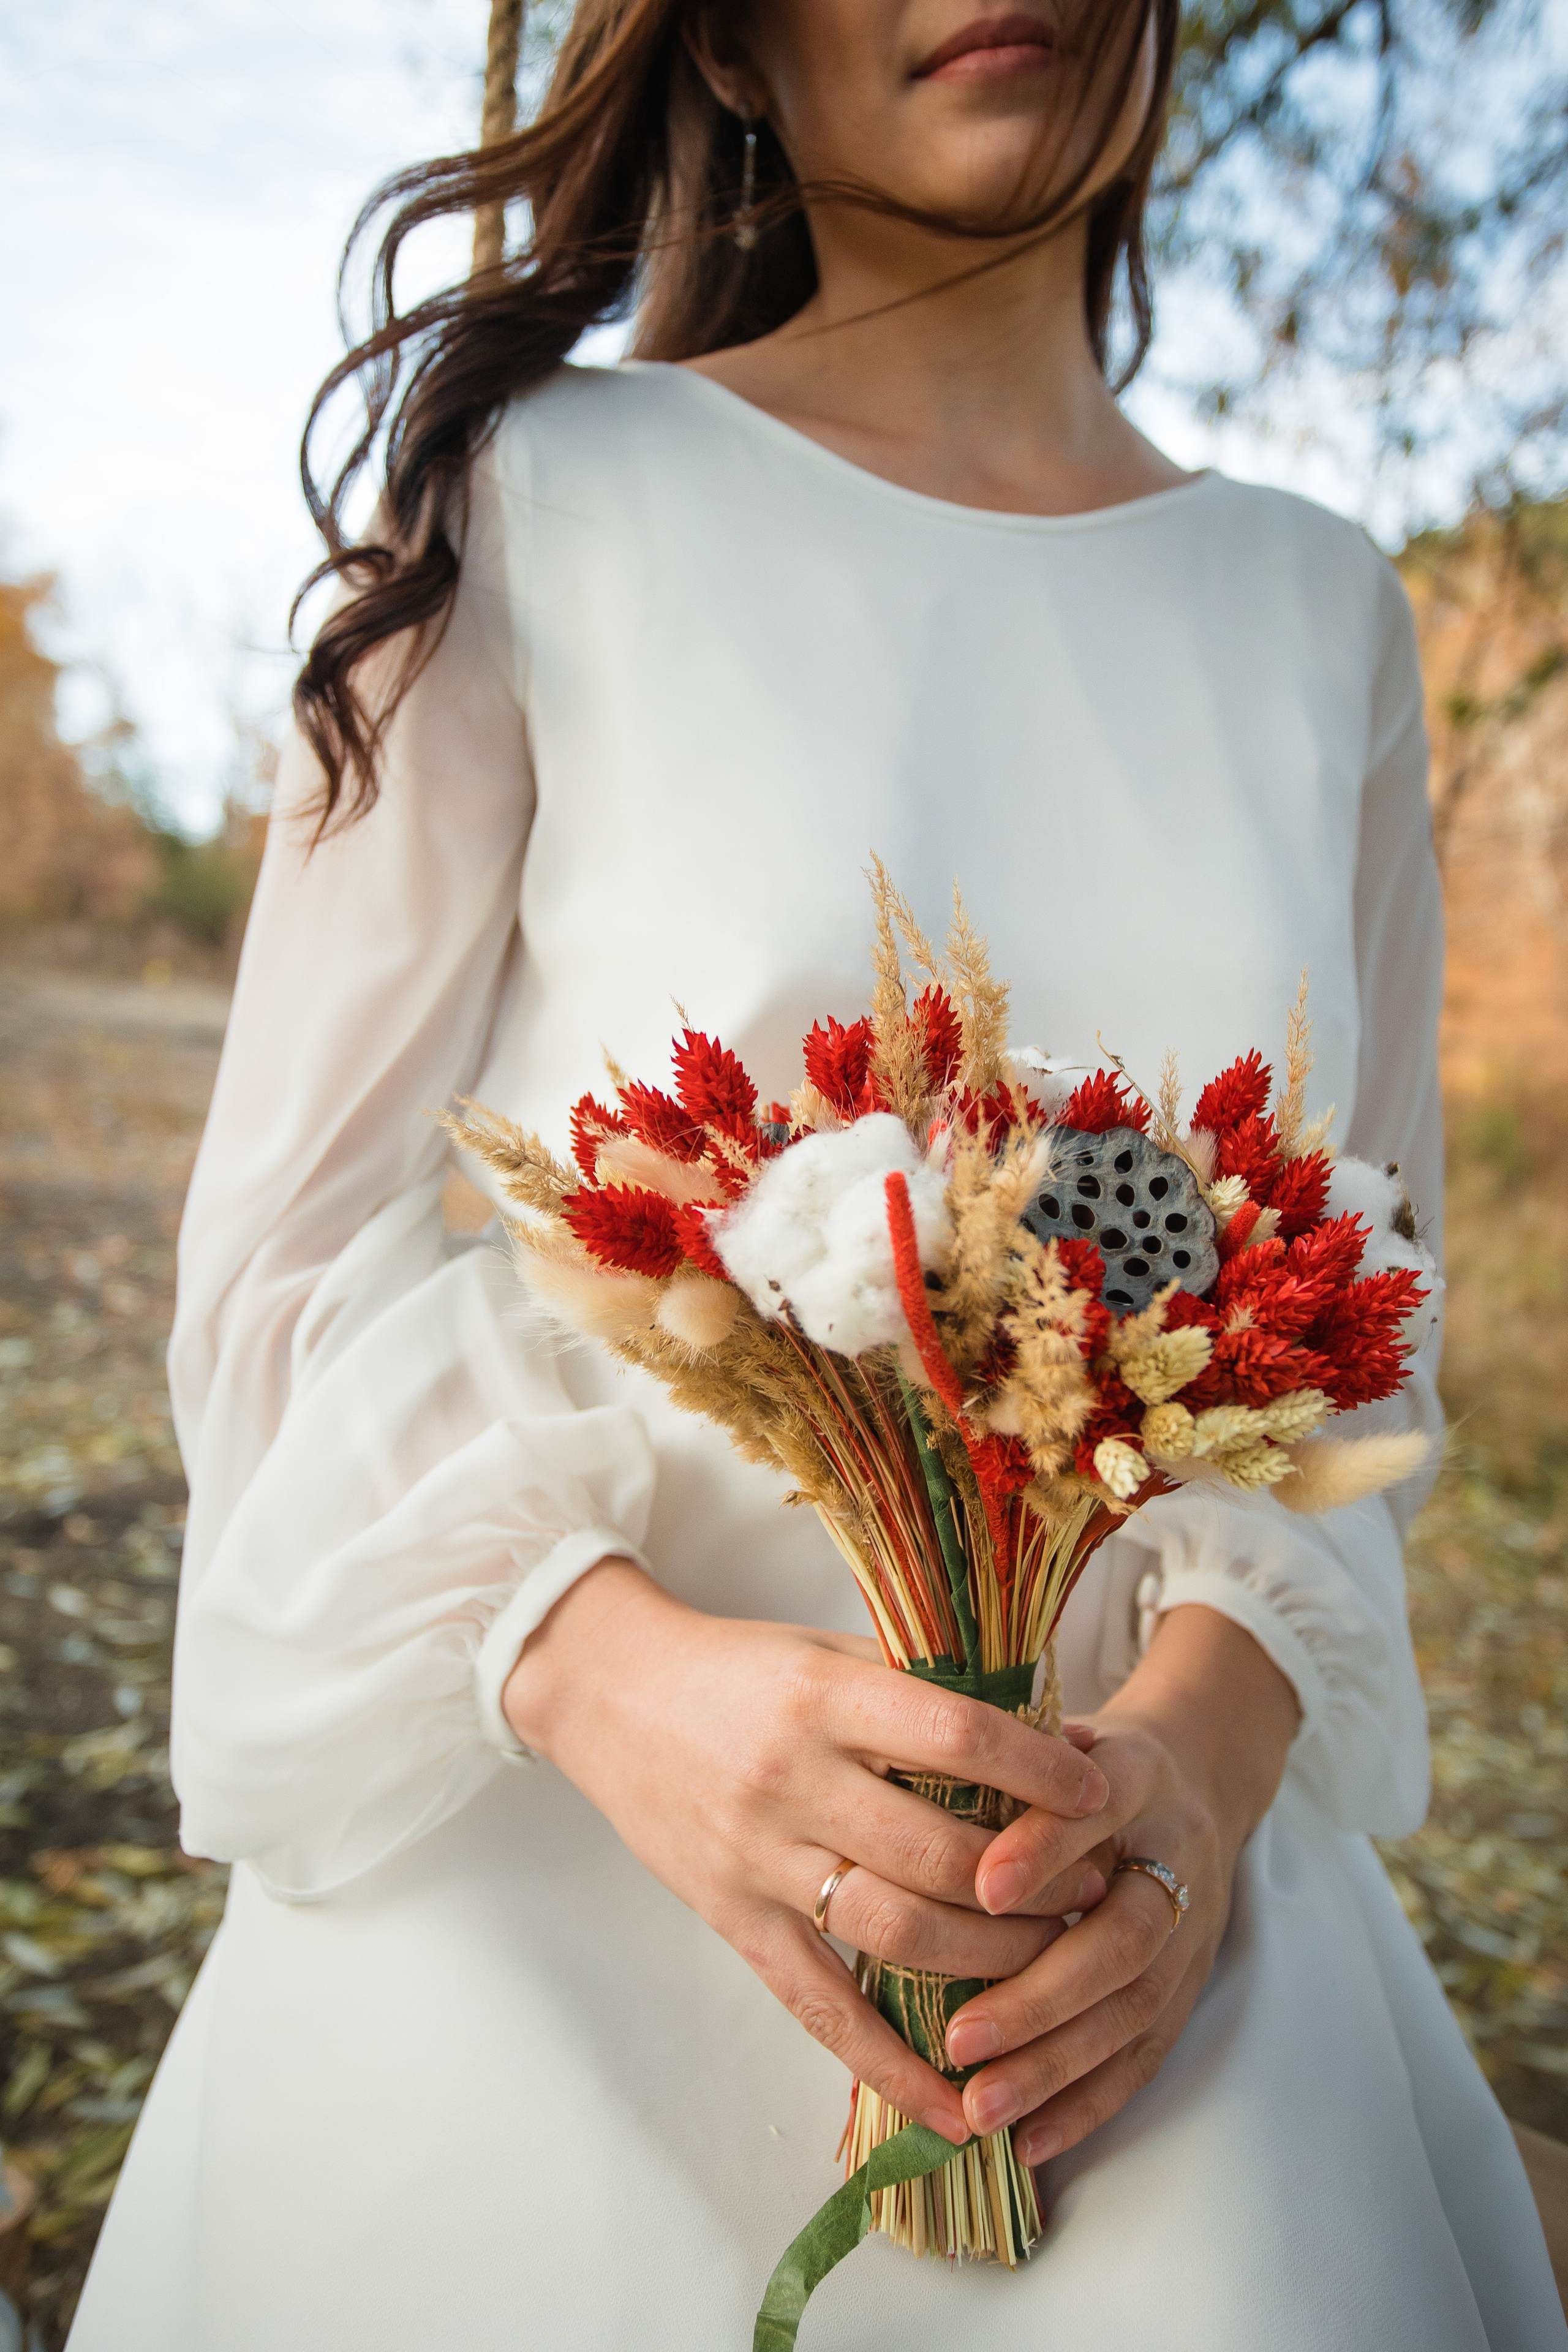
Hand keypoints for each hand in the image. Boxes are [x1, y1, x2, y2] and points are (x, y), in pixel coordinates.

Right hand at [503, 1559, 1110, 2142]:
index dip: (1036, 1772)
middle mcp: (794, 1782)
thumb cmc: (738, 1668)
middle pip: (938, 1856)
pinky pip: (821, 2010)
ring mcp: (760, 1860)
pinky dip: (890, 2068)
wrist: (610, 1695)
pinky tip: (953, 2110)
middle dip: (1031, 1885)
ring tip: (1052, 1961)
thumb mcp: (829, 1651)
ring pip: (897, 1935)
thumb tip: (1042, 1729)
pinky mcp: (734, 1921)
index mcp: (825, 1700)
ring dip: (989, 1963)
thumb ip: (920, 1691)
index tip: (1098, 1792)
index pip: (954, 1738)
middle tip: (1093, 1891)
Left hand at [942, 1605, 1299, 2162]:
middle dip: (1040, 1995)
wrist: (1194, 1773)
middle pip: (1123, 1938)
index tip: (981, 1885)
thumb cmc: (1088, 1757)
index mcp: (1137, 1775)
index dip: (1043, 1850)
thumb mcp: (1053, 1731)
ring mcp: (1189, 1932)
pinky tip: (1030, 2141)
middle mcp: (1174, 1858)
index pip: (1092, 1811)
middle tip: (960, 2037)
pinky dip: (1088, 2104)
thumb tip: (928, 1763)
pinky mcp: (1188, 1987)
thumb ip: (1003, 1753)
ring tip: (981, 2104)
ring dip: (1055, 2066)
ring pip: (1131, 2011)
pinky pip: (1143, 2056)